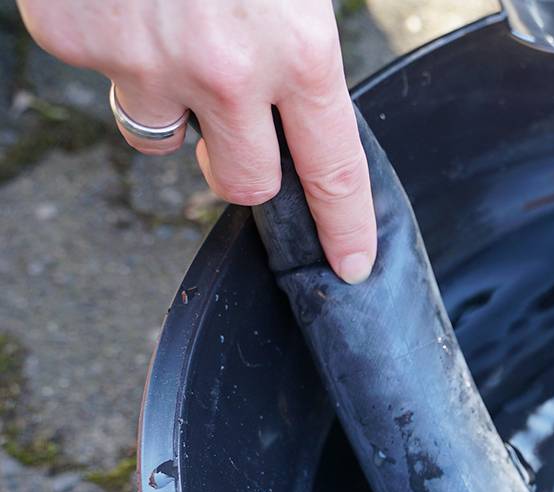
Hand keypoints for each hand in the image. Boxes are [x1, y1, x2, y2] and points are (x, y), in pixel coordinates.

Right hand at [18, 0, 375, 283]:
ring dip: (174, 108)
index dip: (345, 228)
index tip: (350, 265)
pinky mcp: (77, 44)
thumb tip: (302, 86)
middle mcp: (225, 72)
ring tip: (172, 37)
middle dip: (244, 169)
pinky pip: (105, 74)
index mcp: (299, 49)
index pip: (333, 171)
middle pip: (244, 183)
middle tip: (239, 129)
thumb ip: (298, 37)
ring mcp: (143, 62)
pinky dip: (114, 45)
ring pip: (163, 136)